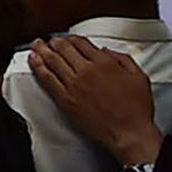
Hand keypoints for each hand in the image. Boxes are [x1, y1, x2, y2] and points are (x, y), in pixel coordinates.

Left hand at [29, 35, 165, 168]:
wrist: (128, 132)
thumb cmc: (135, 109)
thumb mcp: (138, 76)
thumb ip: (122, 59)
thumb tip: (106, 51)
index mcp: (104, 63)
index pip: (81, 43)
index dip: (72, 38)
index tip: (68, 39)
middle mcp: (86, 71)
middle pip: (64, 48)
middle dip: (54, 41)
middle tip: (48, 40)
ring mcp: (74, 85)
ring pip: (52, 60)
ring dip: (42, 49)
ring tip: (36, 45)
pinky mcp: (65, 99)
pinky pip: (47, 79)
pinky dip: (37, 67)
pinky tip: (33, 61)